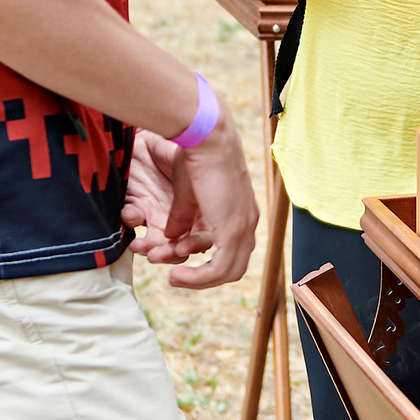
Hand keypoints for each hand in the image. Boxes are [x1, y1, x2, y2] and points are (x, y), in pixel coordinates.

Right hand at [139, 113, 260, 289]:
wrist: (207, 138)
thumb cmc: (197, 155)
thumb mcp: (188, 192)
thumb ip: (183, 216)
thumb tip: (172, 237)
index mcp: (241, 211)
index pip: (232, 248)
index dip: (207, 257)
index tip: (178, 254)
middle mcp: (248, 222)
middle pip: (233, 266)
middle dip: (203, 276)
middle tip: (177, 276)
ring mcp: (243, 228)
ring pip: (228, 272)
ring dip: (199, 280)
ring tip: (173, 278)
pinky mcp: (233, 232)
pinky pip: (219, 270)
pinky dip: (198, 278)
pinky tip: (176, 274)